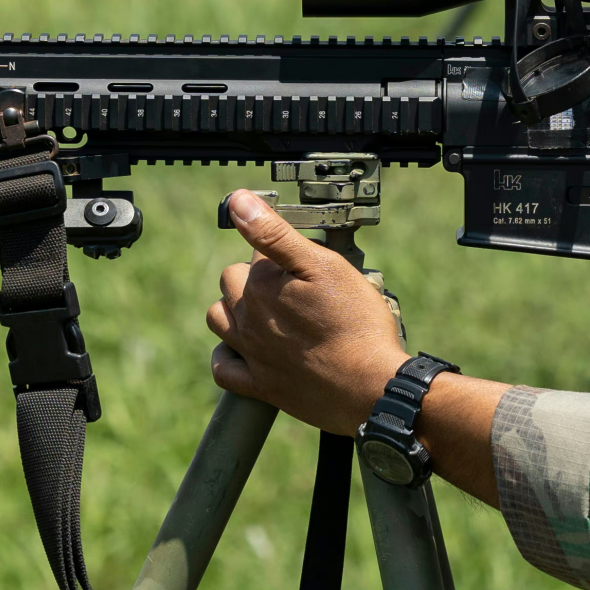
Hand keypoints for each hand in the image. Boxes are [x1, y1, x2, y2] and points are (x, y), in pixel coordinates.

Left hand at [206, 191, 408, 435]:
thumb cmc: (356, 325)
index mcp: (261, 286)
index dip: (282, 252)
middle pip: (233, 281)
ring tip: (266, 310)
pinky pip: (224, 369)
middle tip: (293, 285)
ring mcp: (252, 354)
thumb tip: (237, 202)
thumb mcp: (324, 266)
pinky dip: (226, 356)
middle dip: (255, 276)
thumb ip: (276, 234)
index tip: (306, 261)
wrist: (371, 387)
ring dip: (234, 309)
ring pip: (219, 319)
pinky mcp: (260, 386)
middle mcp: (248, 319)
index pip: (257, 251)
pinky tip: (244, 349)